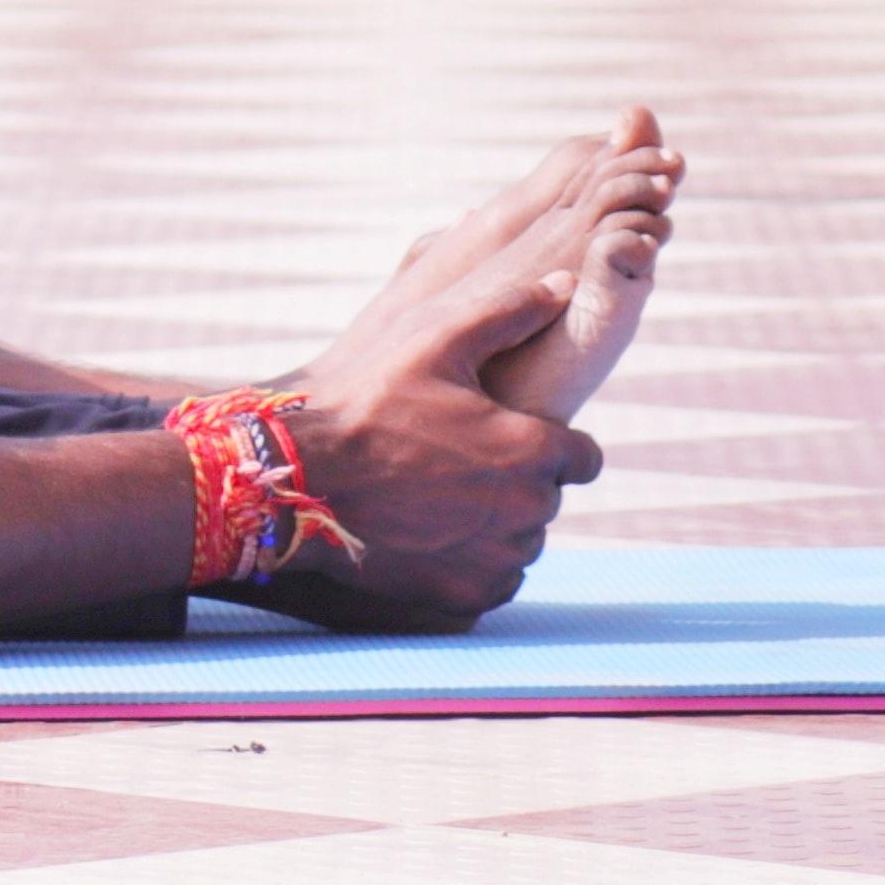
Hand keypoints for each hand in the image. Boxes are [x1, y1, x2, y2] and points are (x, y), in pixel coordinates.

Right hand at [250, 217, 606, 630]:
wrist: (299, 481)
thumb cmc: (367, 403)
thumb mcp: (435, 338)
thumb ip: (508, 311)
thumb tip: (564, 286)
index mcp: (530, 452)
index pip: (585, 458)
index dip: (552, 440)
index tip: (513, 430)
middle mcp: (526, 515)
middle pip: (547, 497)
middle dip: (518, 478)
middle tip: (459, 455)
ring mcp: (495, 562)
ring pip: (520, 540)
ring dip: (496, 521)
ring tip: (439, 492)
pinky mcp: (466, 598)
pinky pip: (494, 580)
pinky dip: (473, 561)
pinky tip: (430, 530)